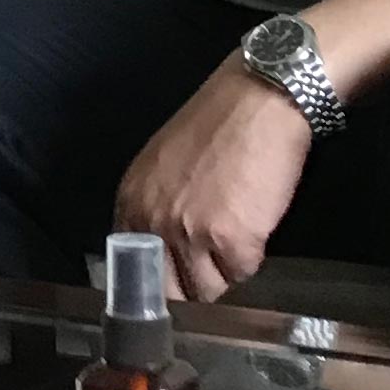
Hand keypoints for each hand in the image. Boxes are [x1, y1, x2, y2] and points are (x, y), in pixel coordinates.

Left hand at [114, 62, 313, 305]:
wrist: (258, 99)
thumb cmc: (217, 125)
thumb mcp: (163, 167)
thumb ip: (153, 209)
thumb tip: (160, 252)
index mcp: (131, 204)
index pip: (132, 270)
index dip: (157, 280)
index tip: (174, 279)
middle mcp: (152, 223)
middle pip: (166, 291)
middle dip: (189, 286)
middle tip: (210, 267)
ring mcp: (190, 234)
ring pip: (206, 290)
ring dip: (224, 272)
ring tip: (236, 237)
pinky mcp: (232, 241)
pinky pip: (242, 274)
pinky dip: (252, 258)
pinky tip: (255, 226)